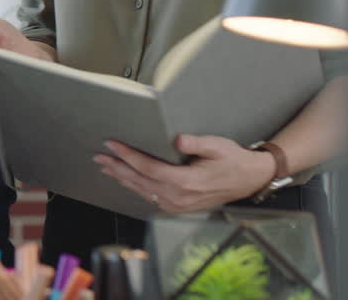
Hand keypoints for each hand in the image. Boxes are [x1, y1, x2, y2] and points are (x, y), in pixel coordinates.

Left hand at [94, 134, 277, 213]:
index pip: (148, 167)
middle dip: (116, 167)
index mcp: (187, 181)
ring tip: (105, 166)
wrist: (249, 180)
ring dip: (121, 178)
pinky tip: (125, 179)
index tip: (112, 144)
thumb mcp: (218, 146)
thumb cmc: (233, 161)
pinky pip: (150, 197)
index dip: (127, 155)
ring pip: (142, 191)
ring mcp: (178, 204)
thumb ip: (196, 143)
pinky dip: (134, 187)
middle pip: (139, 181)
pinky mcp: (178, 206)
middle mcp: (179, 196)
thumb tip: (177, 140)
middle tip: (99, 156)